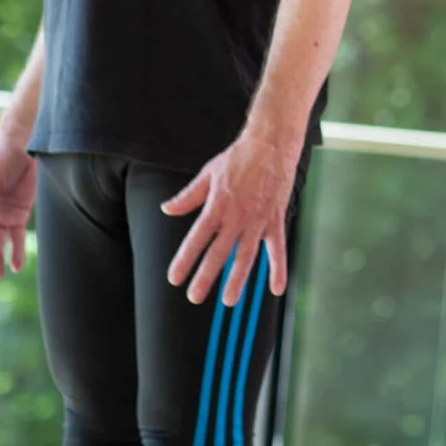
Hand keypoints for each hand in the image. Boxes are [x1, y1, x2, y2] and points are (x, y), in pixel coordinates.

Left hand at [160, 132, 296, 305]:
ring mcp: (258, 220)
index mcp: (217, 206)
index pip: (197, 238)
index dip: (185, 259)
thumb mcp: (207, 174)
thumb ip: (188, 197)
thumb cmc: (239, 158)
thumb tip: (167, 209)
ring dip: (237, 280)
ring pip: (247, 256)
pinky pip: (277, 249)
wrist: (271, 145)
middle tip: (194, 296)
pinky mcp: (275, 220)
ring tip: (229, 300)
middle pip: (219, 252)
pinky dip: (278, 269)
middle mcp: (237, 217)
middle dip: (206, 277)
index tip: (175, 278)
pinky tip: (276, 289)